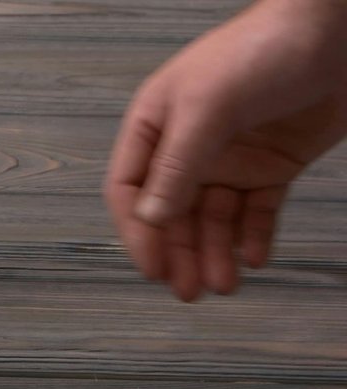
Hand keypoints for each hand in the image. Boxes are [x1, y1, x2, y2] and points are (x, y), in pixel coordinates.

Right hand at [107, 0, 346, 300]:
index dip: (138, 232)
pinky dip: (254, 236)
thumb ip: (178, 165)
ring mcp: (231, 157)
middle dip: (179, 253)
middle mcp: (188, 146)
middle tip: (189, 291)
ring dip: (216, 253)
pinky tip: (256, 258)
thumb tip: (151, 220)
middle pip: (172, 214)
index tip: (153, 268)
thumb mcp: (208, 107)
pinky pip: (256, 210)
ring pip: (214, 219)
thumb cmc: (262, 49)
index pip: (131, 189)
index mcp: (156, 125)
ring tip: (226, 284)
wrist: (337, 28)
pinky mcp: (273, 165)